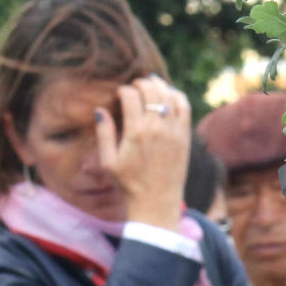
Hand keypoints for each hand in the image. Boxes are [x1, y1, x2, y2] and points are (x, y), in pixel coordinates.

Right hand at [94, 75, 190, 230]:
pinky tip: (170, 96)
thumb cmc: (128, 184)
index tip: (121, 95)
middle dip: (142, 83)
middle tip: (137, 86)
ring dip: (160, 86)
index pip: (130, 95)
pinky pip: (185, 107)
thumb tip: (100, 109)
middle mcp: (156, 128)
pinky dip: (177, 97)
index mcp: (135, 132)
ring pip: (169, 95)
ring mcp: (173, 132)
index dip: (124, 90)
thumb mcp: (108, 161)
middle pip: (151, 90)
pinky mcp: (185, 137)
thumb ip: (104, 133)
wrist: (156, 202)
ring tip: (152, 85)